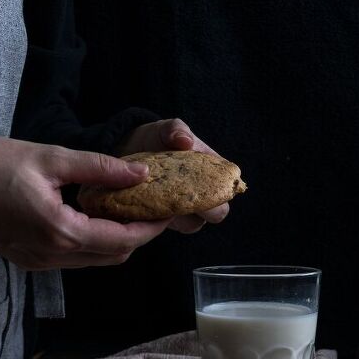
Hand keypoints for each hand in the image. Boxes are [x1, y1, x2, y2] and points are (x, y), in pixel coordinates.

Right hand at [0, 134, 170, 269]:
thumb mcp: (49, 157)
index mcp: (61, 232)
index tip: (168, 210)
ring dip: (116, 240)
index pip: (122, 240)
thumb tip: (141, 174)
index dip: (150, 227)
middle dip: (138, 235)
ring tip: (129, 210)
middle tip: (152, 208)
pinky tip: (96, 216)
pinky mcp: (30, 260)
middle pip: (114, 256)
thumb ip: (100, 169)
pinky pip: (74, 258)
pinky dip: (93, 242)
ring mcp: (40, 263)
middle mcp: (53, 256)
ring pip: (95, 260)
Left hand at [115, 117, 229, 233]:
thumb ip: (176, 130)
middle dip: (203, 208)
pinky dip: (161, 221)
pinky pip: (170, 229)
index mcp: (212, 173)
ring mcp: (186, 210)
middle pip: (217, 214)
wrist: (130, 153)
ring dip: (180, 216)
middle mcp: (203, 195)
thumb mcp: (166, 129)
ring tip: (161, 199)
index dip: (221, 190)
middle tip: (180, 195)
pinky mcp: (166, 221)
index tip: (202, 183)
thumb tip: (186, 140)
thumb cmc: (157, 140)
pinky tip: (149, 207)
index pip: (228, 187)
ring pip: (193, 225)